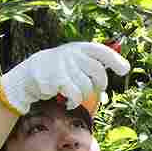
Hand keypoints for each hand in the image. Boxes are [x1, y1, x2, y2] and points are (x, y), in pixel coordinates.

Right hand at [0, 42, 129, 114]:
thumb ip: (90, 62)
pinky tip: (68, 102)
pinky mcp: (57, 80)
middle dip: (100, 85)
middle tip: (96, 89)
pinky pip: (76, 96)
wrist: (27, 76)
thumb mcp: (72, 60)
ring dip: (83, 96)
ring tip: (74, 96)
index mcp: (77, 48)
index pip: (101, 51)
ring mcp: (64, 67)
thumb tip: (122, 68)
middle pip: (98, 73)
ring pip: (87, 87)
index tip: (124, 70)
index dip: (115, 60)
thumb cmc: (56, 69)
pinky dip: (74, 102)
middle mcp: (72, 54)